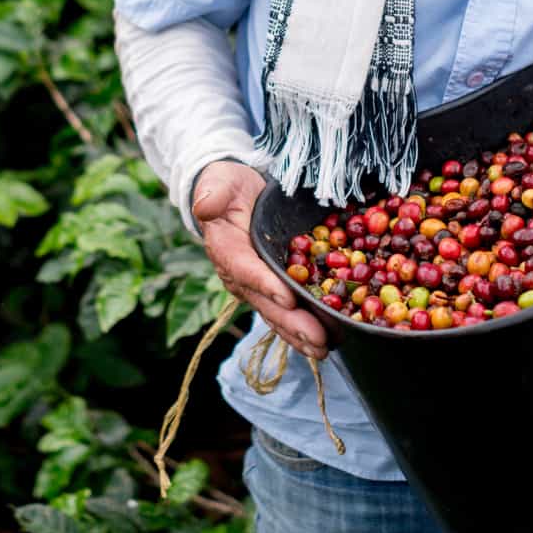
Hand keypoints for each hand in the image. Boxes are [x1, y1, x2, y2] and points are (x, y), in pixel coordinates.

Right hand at [193, 161, 328, 359]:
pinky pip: (288, 311)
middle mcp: (240, 276)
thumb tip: (205, 205)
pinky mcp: (273, 288)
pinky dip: (305, 328)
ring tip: (324, 349)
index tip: (288, 299)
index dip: (265, 285)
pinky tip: (327, 341)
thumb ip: (213, 193)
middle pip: (266, 303)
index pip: (245, 270)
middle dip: (292, 323)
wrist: (234, 196)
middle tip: (317, 339)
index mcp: (226, 250)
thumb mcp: (220, 182)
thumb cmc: (227, 187)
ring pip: (278, 314)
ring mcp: (257, 286)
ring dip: (300, 334)